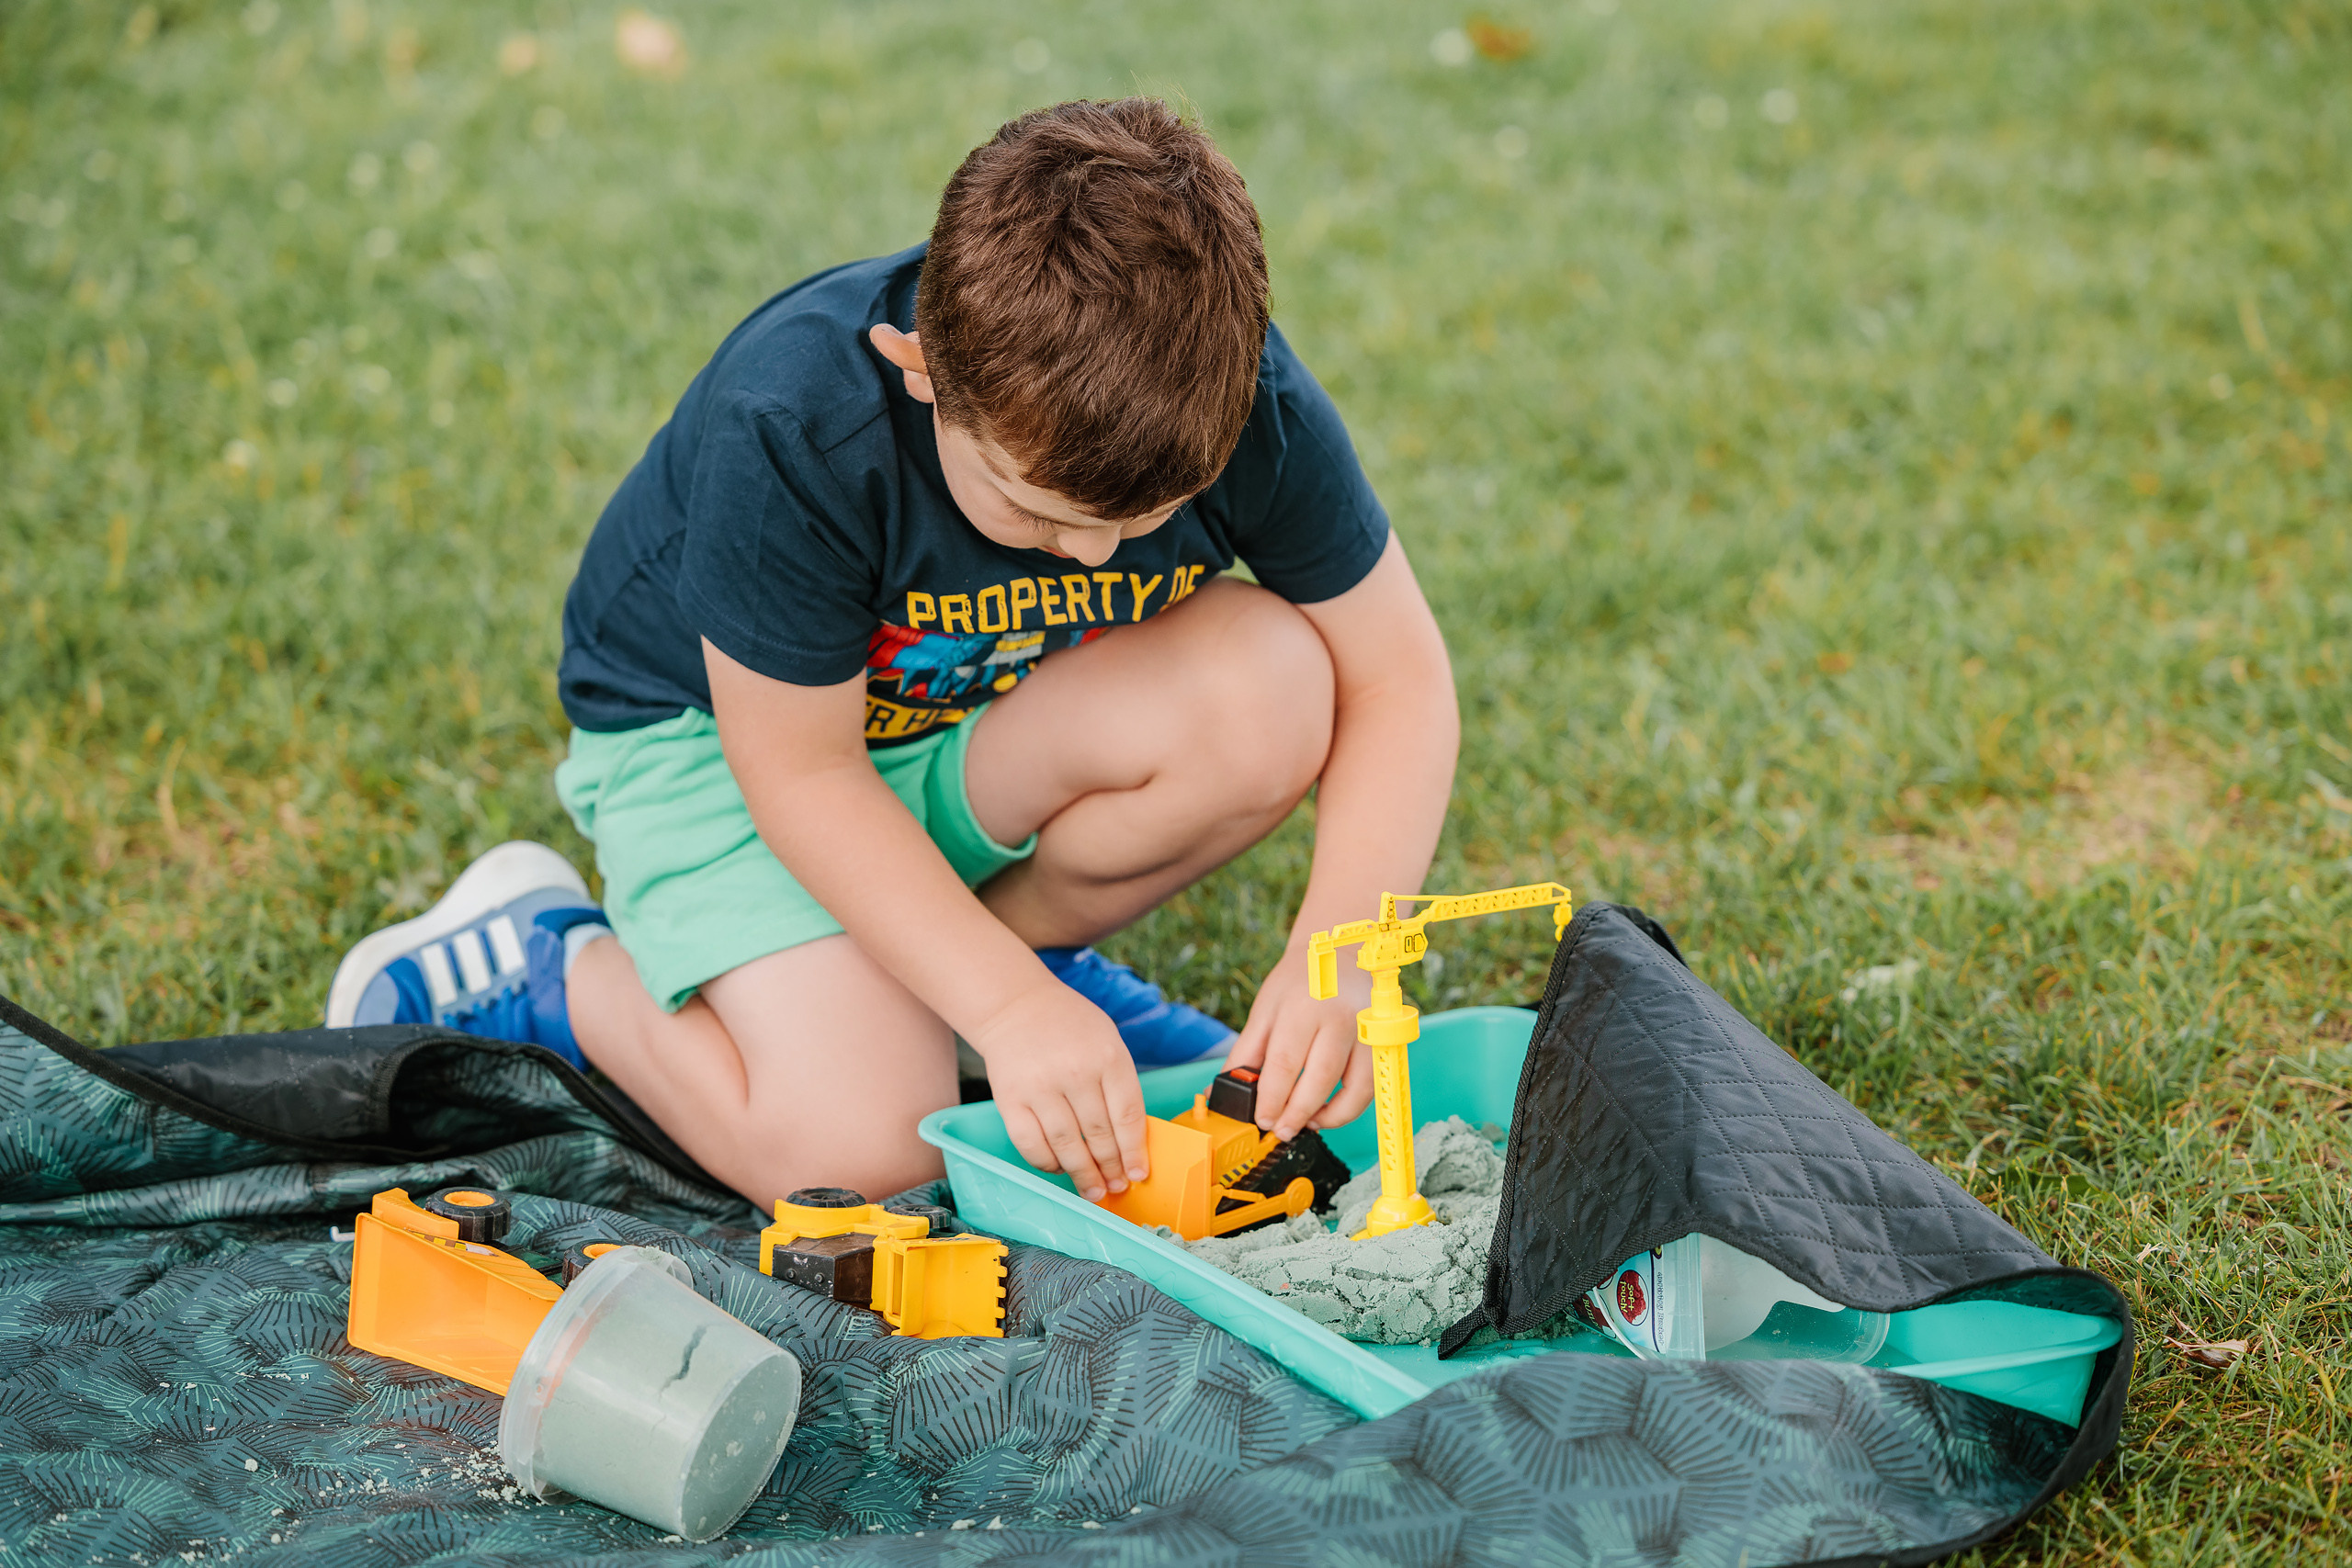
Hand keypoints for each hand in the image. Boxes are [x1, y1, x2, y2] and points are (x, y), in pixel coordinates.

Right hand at [969, 979, 1149, 1201]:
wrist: (1015, 1005)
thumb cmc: (1069, 1026)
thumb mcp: (1107, 1040)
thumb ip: (1120, 1084)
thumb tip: (1131, 1139)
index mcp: (1107, 1056)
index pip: (1128, 1116)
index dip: (1135, 1151)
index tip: (1139, 1174)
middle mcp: (1074, 1072)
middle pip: (1099, 1135)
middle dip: (1111, 1169)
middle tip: (1116, 1187)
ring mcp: (1039, 1087)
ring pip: (1067, 1146)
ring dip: (1082, 1174)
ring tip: (1093, 1190)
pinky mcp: (1009, 1099)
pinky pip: (1031, 1145)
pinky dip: (1047, 1164)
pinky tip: (1059, 1168)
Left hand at [1225, 949, 1373, 1141]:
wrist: (1341, 950)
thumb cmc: (1298, 981)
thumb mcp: (1265, 1010)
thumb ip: (1246, 1053)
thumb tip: (1225, 1090)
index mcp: (1303, 1006)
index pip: (1285, 1064)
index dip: (1272, 1099)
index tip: (1263, 1119)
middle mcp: (1341, 1017)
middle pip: (1320, 1079)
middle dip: (1298, 1113)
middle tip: (1282, 1130)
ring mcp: (1369, 1029)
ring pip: (1355, 1089)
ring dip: (1329, 1116)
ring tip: (1306, 1123)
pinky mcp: (1386, 1040)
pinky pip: (1372, 1085)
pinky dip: (1351, 1106)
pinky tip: (1329, 1110)